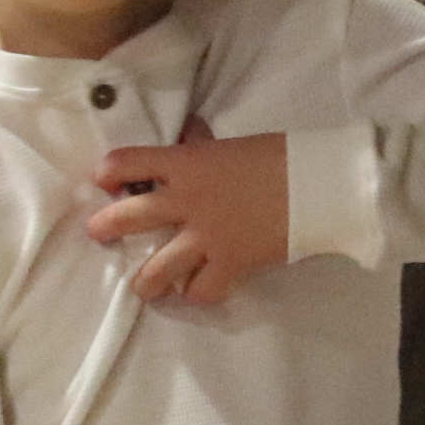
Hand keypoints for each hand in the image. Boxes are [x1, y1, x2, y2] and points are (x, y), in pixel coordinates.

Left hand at [87, 117, 287, 303]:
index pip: (123, 162)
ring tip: (143, 285)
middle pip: (124, 217)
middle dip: (104, 228)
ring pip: (155, 269)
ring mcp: (206, 236)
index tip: (108, 182)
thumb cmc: (277, 157)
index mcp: (183, 164)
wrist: (323, 184)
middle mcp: (185, 201)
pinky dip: (196, 292)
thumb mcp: (227, 146)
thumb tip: (185, 132)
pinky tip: (196, 288)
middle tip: (101, 233)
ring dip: (144, 281)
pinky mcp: (231, 263)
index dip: (108, 173)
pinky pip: (200, 290)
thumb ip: (198, 146)